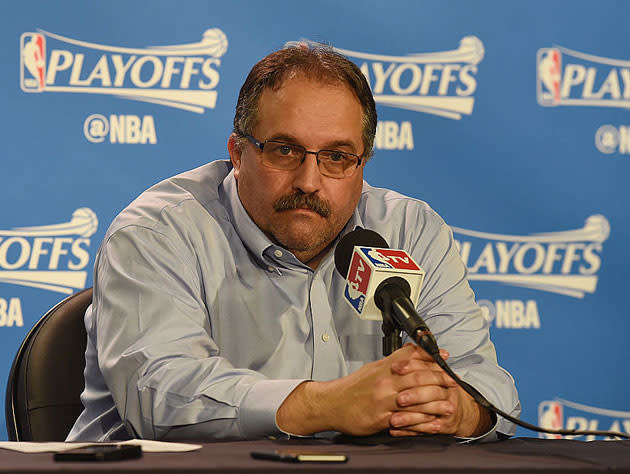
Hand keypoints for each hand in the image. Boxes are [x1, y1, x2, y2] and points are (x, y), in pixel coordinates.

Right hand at [276, 343, 456, 436]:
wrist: (331, 404)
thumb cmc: (352, 387)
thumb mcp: (373, 368)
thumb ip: (393, 360)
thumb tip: (411, 349)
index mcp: (383, 368)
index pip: (410, 358)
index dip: (430, 358)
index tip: (444, 357)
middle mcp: (384, 382)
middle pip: (417, 377)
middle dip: (438, 378)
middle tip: (454, 381)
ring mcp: (383, 401)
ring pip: (414, 399)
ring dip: (435, 401)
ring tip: (450, 404)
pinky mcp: (381, 418)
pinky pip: (405, 419)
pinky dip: (421, 420)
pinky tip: (432, 422)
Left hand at [388, 350, 492, 436]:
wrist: (457, 409)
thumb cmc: (439, 388)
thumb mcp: (431, 370)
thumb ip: (418, 358)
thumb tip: (407, 346)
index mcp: (441, 373)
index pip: (426, 367)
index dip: (410, 366)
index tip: (395, 368)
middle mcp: (446, 390)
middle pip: (430, 391)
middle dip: (413, 395)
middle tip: (398, 399)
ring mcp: (446, 408)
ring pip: (428, 412)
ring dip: (409, 417)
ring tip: (393, 419)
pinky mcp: (444, 425)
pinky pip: (426, 429)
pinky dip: (410, 430)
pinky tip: (396, 430)